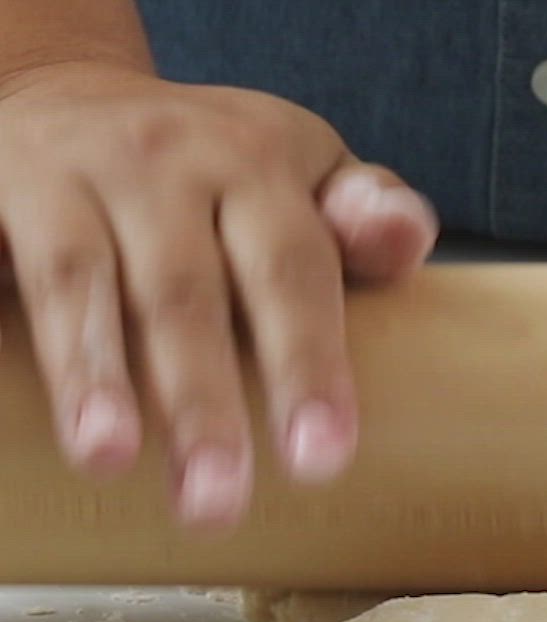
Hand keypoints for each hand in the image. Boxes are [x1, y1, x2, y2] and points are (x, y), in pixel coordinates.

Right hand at [0, 62, 437, 527]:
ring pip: (81, 281)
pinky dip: (11, 330)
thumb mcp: (304, 175)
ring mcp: (74, 175)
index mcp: (258, 167)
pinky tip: (22, 402)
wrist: (79, 94)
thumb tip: (407, 239)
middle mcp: (165, 163)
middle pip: (185, 293)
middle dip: (201, 403)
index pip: (293, 271)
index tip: (320, 458)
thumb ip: (364, 216)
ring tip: (107, 459)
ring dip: (93, 375)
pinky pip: (7, 263)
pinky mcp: (3, 188)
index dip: (307, 365)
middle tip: (216, 503)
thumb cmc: (218, 169)